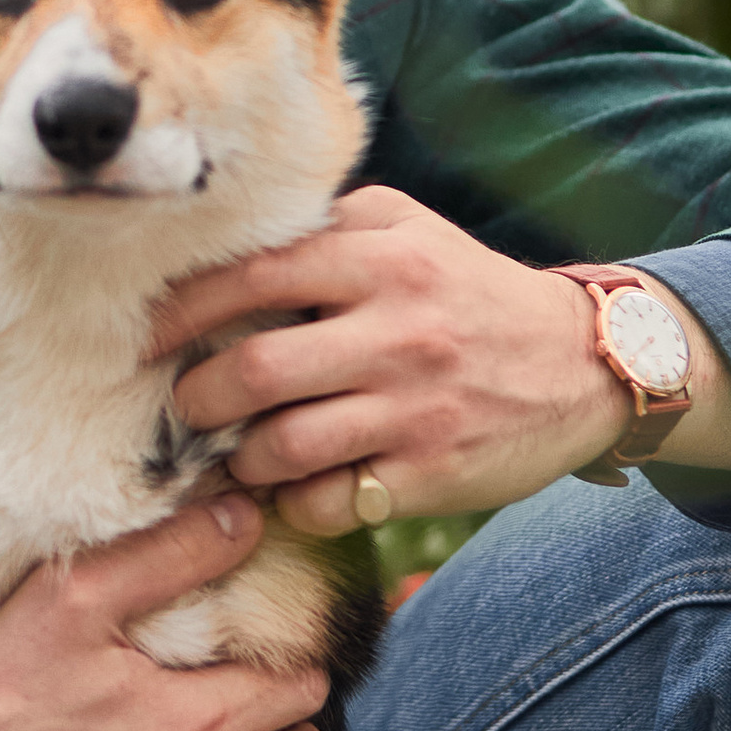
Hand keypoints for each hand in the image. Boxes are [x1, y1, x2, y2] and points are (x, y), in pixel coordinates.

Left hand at [150, 186, 730, 538]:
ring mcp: (415, 407)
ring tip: (236, 451)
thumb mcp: (409, 230)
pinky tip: (293, 488)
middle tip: (186, 404)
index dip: (181, 310)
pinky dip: (295, 502)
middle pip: (253, 372)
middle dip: (197, 397)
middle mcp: (396, 331)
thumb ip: (327, 228)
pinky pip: (331, 502)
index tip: (145, 335)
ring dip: (241, 458)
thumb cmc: (469, 291)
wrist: (585, 363)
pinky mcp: (432, 472)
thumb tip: (225, 246)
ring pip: (283, 447)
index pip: (250, 277)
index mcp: (380, 260)